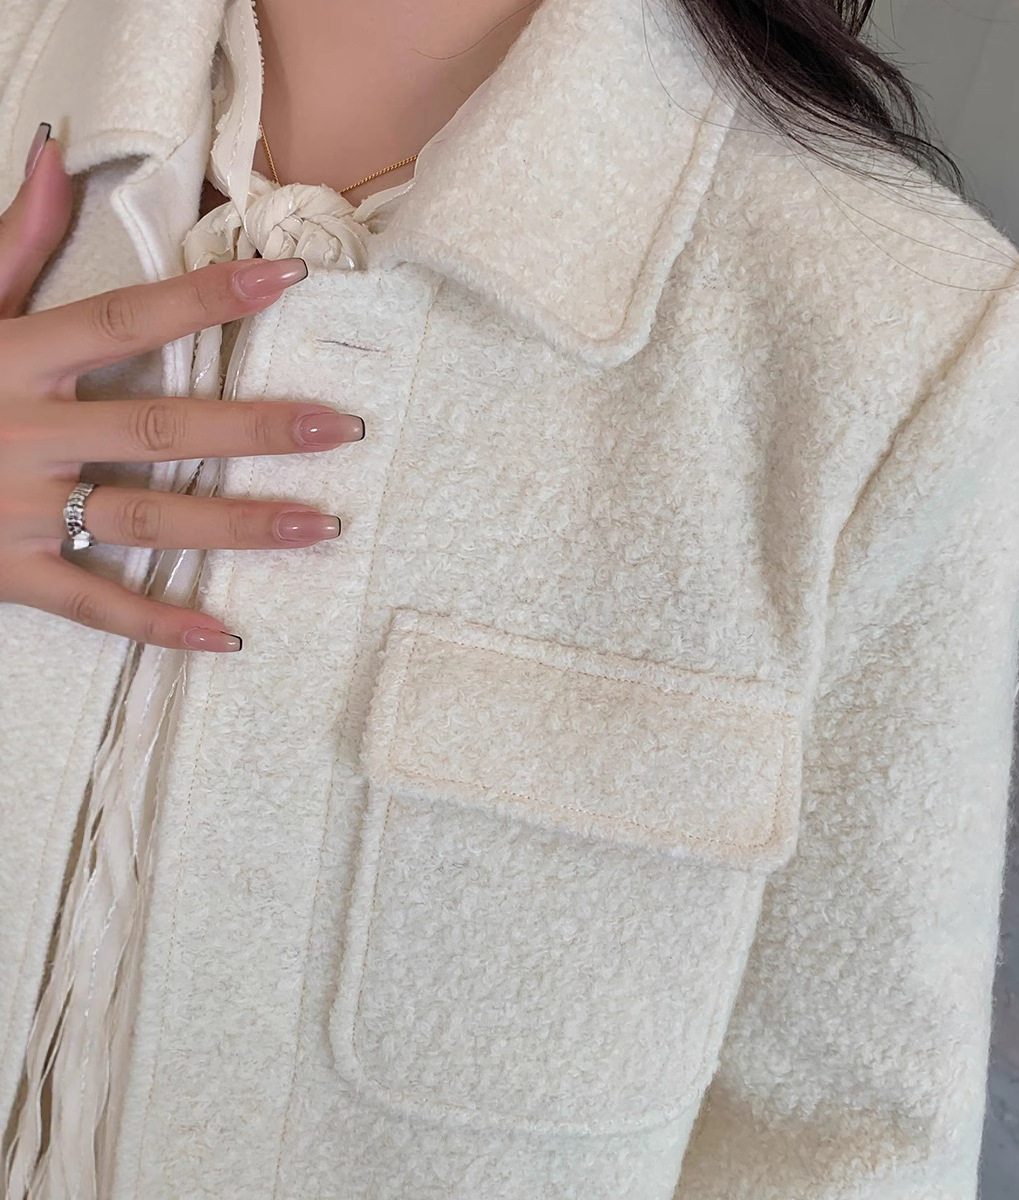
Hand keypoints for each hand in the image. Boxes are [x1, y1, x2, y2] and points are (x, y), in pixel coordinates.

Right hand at [0, 124, 365, 651]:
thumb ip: (13, 240)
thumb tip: (56, 153)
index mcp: (13, 359)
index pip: (126, 319)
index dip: (206, 297)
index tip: (288, 278)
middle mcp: (25, 433)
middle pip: (159, 429)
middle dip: (255, 429)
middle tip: (342, 428)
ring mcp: (19, 510)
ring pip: (147, 519)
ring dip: (237, 526)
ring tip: (319, 526)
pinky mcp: (11, 572)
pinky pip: (95, 604)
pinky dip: (157, 625)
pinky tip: (225, 635)